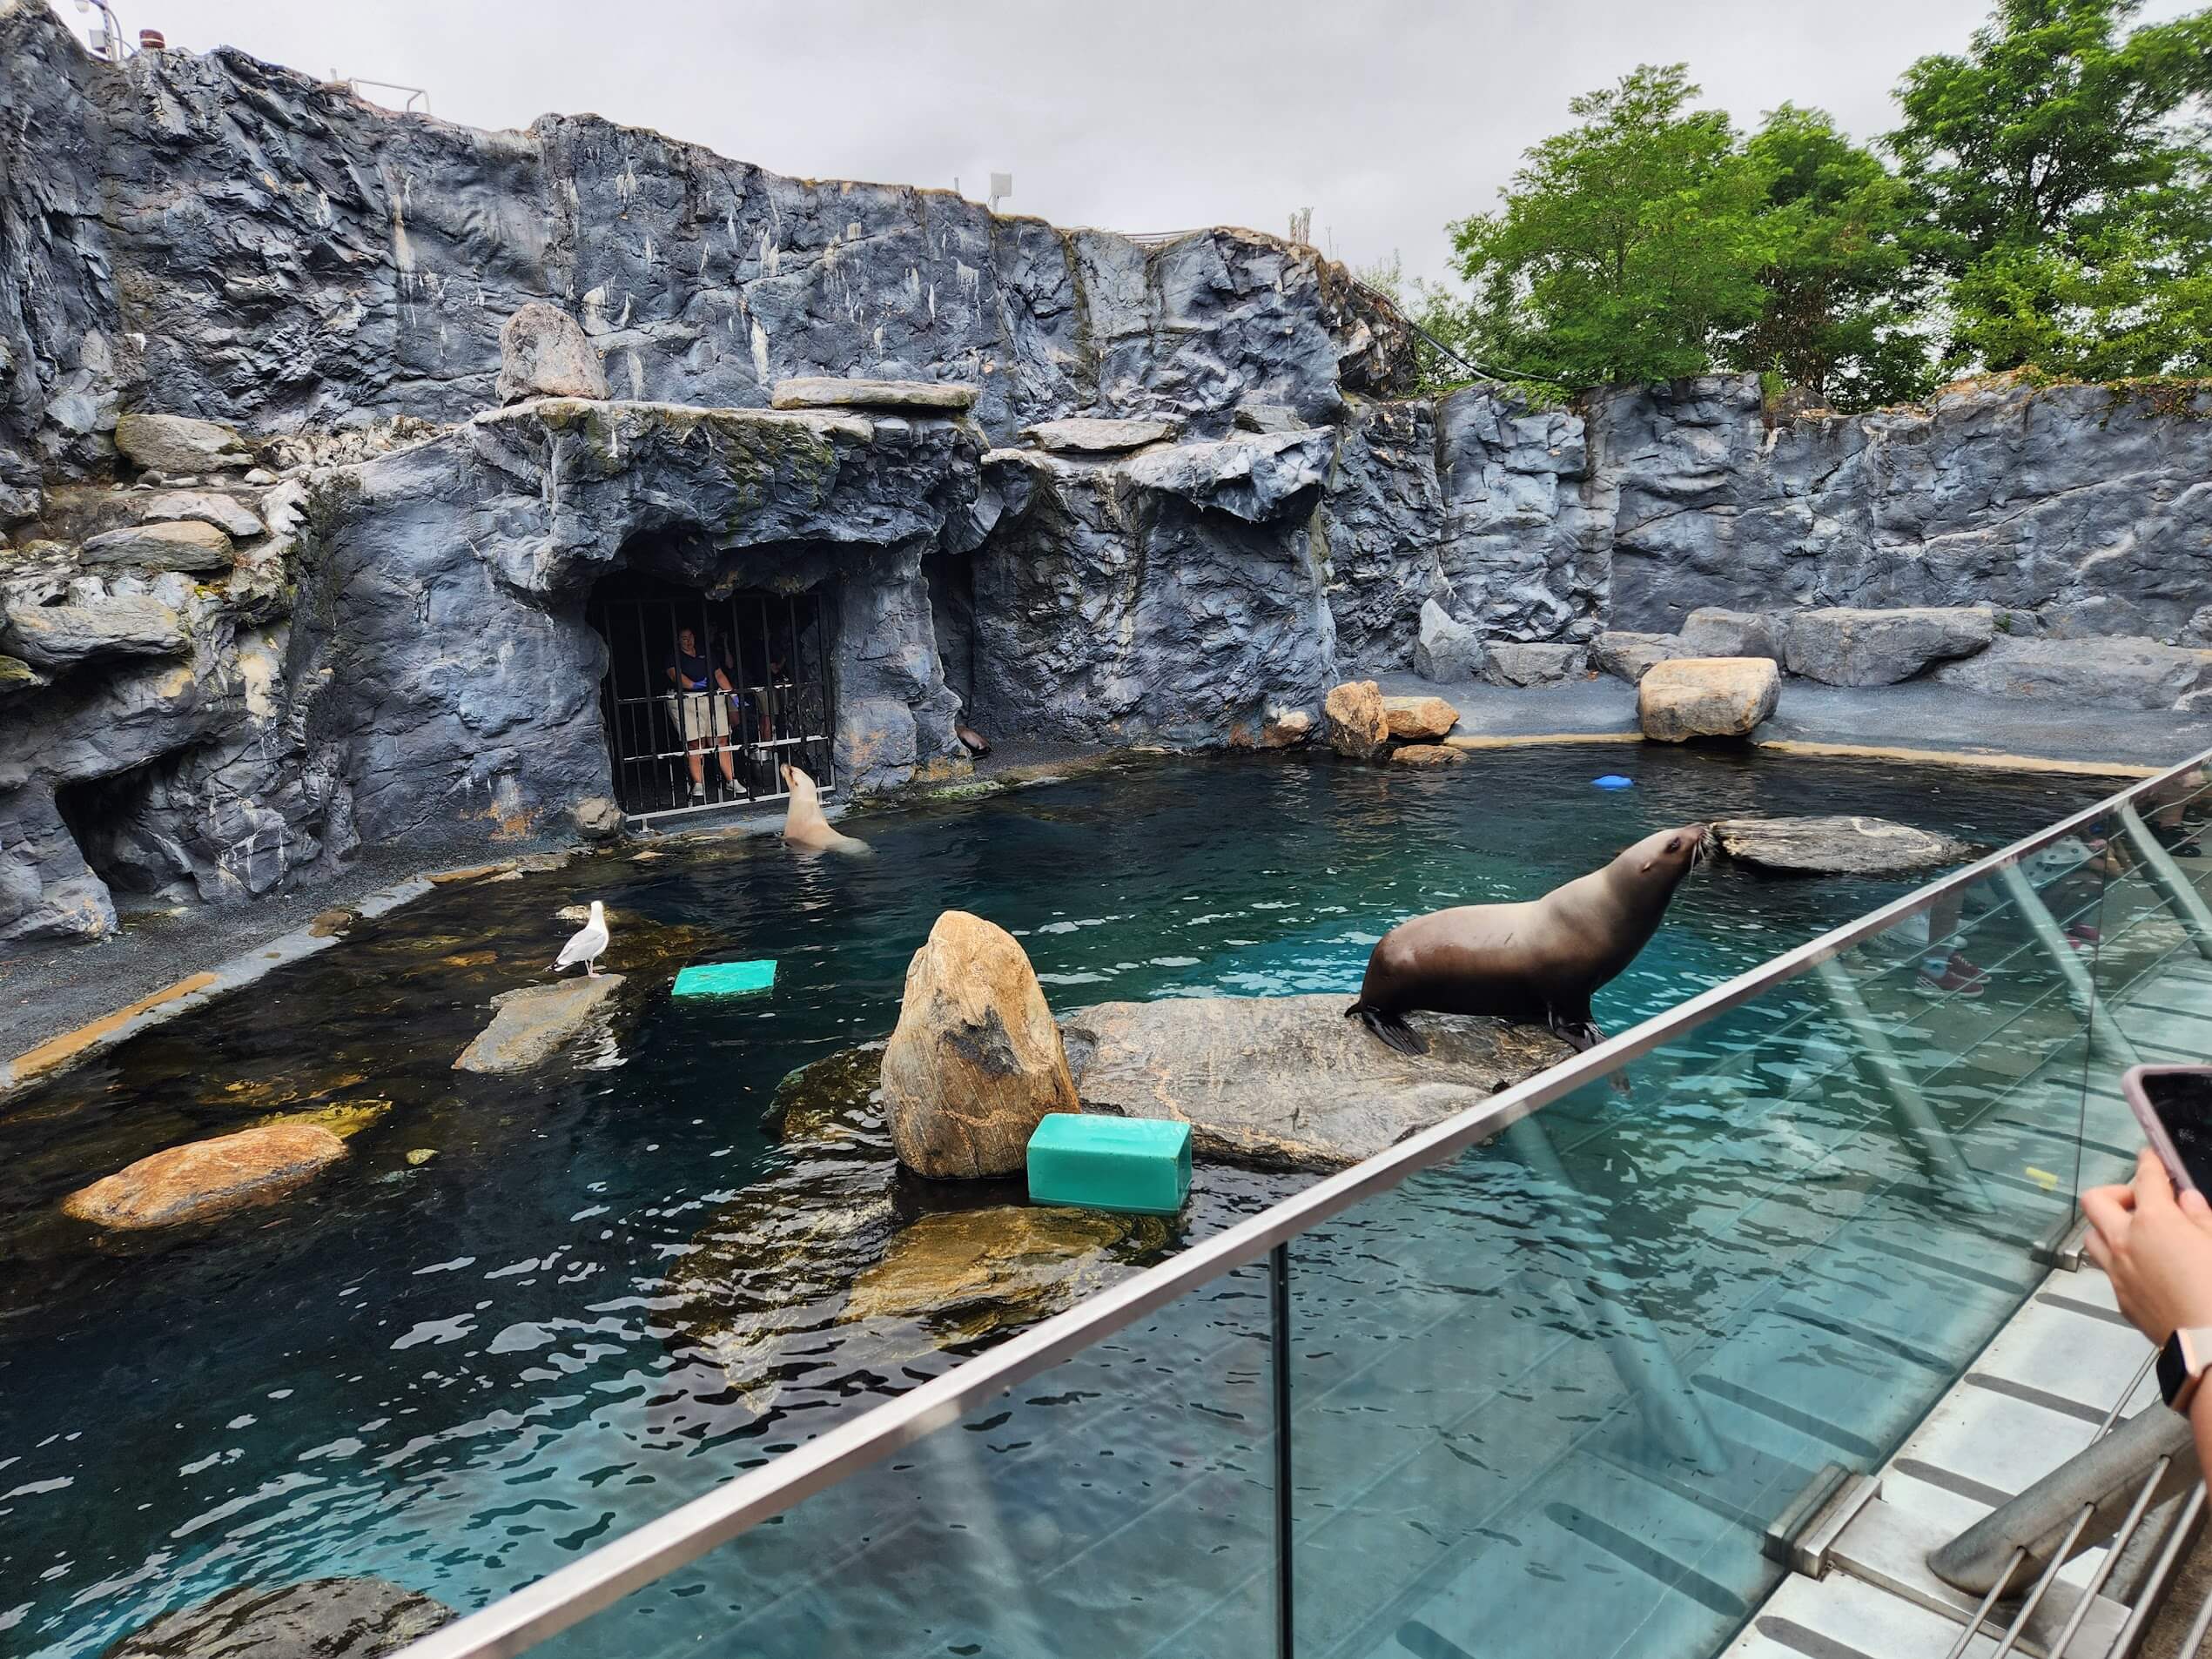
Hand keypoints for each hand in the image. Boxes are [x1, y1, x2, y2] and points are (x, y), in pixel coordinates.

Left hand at [2082, 1148, 2211, 1344]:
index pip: (2145, 1178)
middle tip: (2144, 1201)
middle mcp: (2126, 1242)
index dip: (2149, 1162)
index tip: (2150, 1156)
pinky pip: (2107, 1268)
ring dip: (2110, 1226)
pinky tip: (2145, 1266)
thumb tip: (2186, 1199)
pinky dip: (2120, 1258)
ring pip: (2093, 1235)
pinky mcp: (2120, 1298)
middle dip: (2117, 1192)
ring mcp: (2118, 1271)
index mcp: (2154, 1222)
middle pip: (2096, 1200)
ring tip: (2139, 1233)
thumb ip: (2200, 1217)